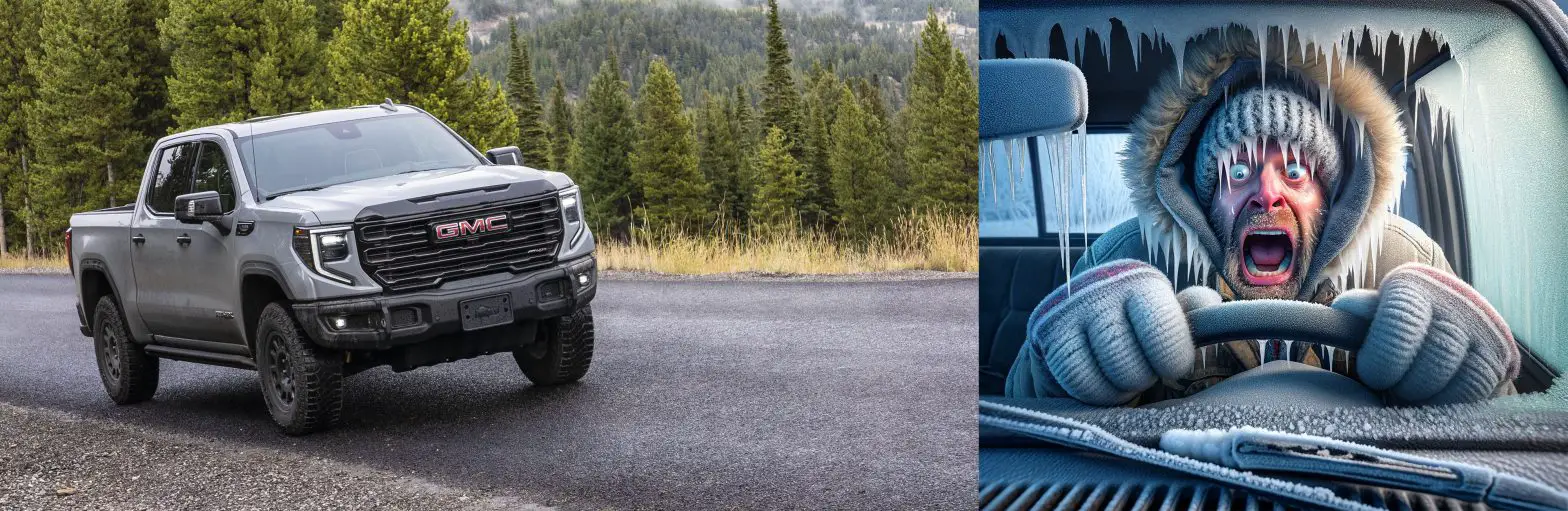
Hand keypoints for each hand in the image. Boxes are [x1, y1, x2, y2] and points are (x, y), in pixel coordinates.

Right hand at [1005, 260, 1196, 404]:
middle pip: (1130, 365)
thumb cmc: (1138, 330)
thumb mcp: (1171, 318)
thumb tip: (1213, 313)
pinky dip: (1089, 393)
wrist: (1079, 327)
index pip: (1163, 330)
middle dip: (1140, 380)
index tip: (1171, 365)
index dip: (1172, 360)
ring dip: (1115, 391)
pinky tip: (1096, 381)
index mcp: (1143, 284)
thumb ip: (1195, 315)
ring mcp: (1069, 311)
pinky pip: (1076, 382)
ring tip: (1117, 377)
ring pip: (1102, 379)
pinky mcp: (1045, 334)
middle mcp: (1103, 290)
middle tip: (1140, 372)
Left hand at [1332, 263, 1519, 404]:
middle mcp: (1454, 300)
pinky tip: (1433, 399)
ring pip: (1461, 375)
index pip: (1402, 320)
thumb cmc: (1395, 322)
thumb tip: (1346, 310)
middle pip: (1435, 354)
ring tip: (1411, 393)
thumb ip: (1358, 314)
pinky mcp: (1501, 355)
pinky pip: (1478, 389)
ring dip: (1429, 395)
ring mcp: (1483, 328)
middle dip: (1407, 382)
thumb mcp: (1372, 313)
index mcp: (1412, 285)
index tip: (1374, 375)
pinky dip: (1451, 401)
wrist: (1446, 320)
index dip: (1385, 355)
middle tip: (1393, 387)